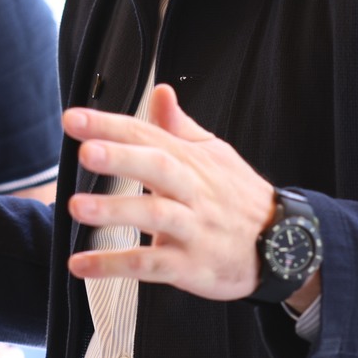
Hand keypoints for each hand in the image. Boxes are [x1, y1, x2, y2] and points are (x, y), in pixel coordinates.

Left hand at [63, 83, 284, 301]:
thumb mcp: (216, 155)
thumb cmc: (240, 199)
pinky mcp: (191, 265)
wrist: (283, 246)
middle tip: (85, 153)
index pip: (147, 134)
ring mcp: (192, 229)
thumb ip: (179, 127)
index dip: (109, 125)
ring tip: (76, 206)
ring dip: (115, 211)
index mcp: (192, 161)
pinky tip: (81, 264)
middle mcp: (192, 191)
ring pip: (155, 215)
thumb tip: (160, 92)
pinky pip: (151, 265)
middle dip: (121, 158)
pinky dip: (115, 265)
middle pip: (158, 167)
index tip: (73, 118)